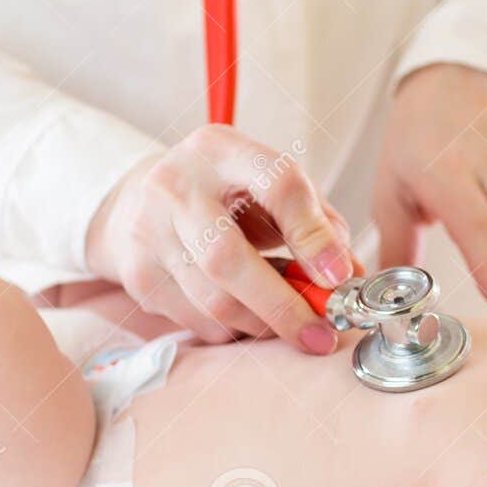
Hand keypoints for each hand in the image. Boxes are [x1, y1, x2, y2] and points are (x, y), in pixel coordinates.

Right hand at [84, 125, 354, 352]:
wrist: (138, 201)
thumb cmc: (225, 196)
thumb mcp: (271, 189)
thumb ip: (317, 224)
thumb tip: (350, 278)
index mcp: (222, 149)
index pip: (277, 184)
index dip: (313, 236)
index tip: (340, 277)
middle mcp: (176, 185)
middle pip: (230, 258)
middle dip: (283, 306)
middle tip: (321, 336)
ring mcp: (149, 231)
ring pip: (213, 300)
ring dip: (262, 325)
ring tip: (289, 326)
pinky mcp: (136, 274)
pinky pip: (196, 321)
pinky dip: (232, 329)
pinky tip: (245, 316)